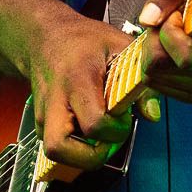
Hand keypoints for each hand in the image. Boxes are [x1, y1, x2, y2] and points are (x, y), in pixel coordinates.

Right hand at [25, 4, 160, 171]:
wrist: (48, 35)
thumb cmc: (84, 40)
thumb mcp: (120, 47)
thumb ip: (140, 80)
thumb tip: (152, 115)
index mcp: (78, 79)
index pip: (94, 123)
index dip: (116, 131)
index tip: (124, 118)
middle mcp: (55, 98)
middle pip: (58, 147)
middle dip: (89, 156)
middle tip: (107, 141)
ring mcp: (42, 111)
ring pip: (51, 151)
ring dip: (78, 154)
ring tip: (96, 139)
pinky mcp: (38, 119)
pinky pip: (52, 144)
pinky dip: (71, 146)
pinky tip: (85, 129)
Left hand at [136, 0, 191, 104]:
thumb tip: (147, 20)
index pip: (184, 56)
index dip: (168, 31)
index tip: (178, 14)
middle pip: (161, 69)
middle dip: (154, 42)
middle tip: (169, 24)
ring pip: (156, 80)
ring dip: (155, 55)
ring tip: (174, 36)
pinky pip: (161, 88)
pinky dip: (159, 69)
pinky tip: (174, 51)